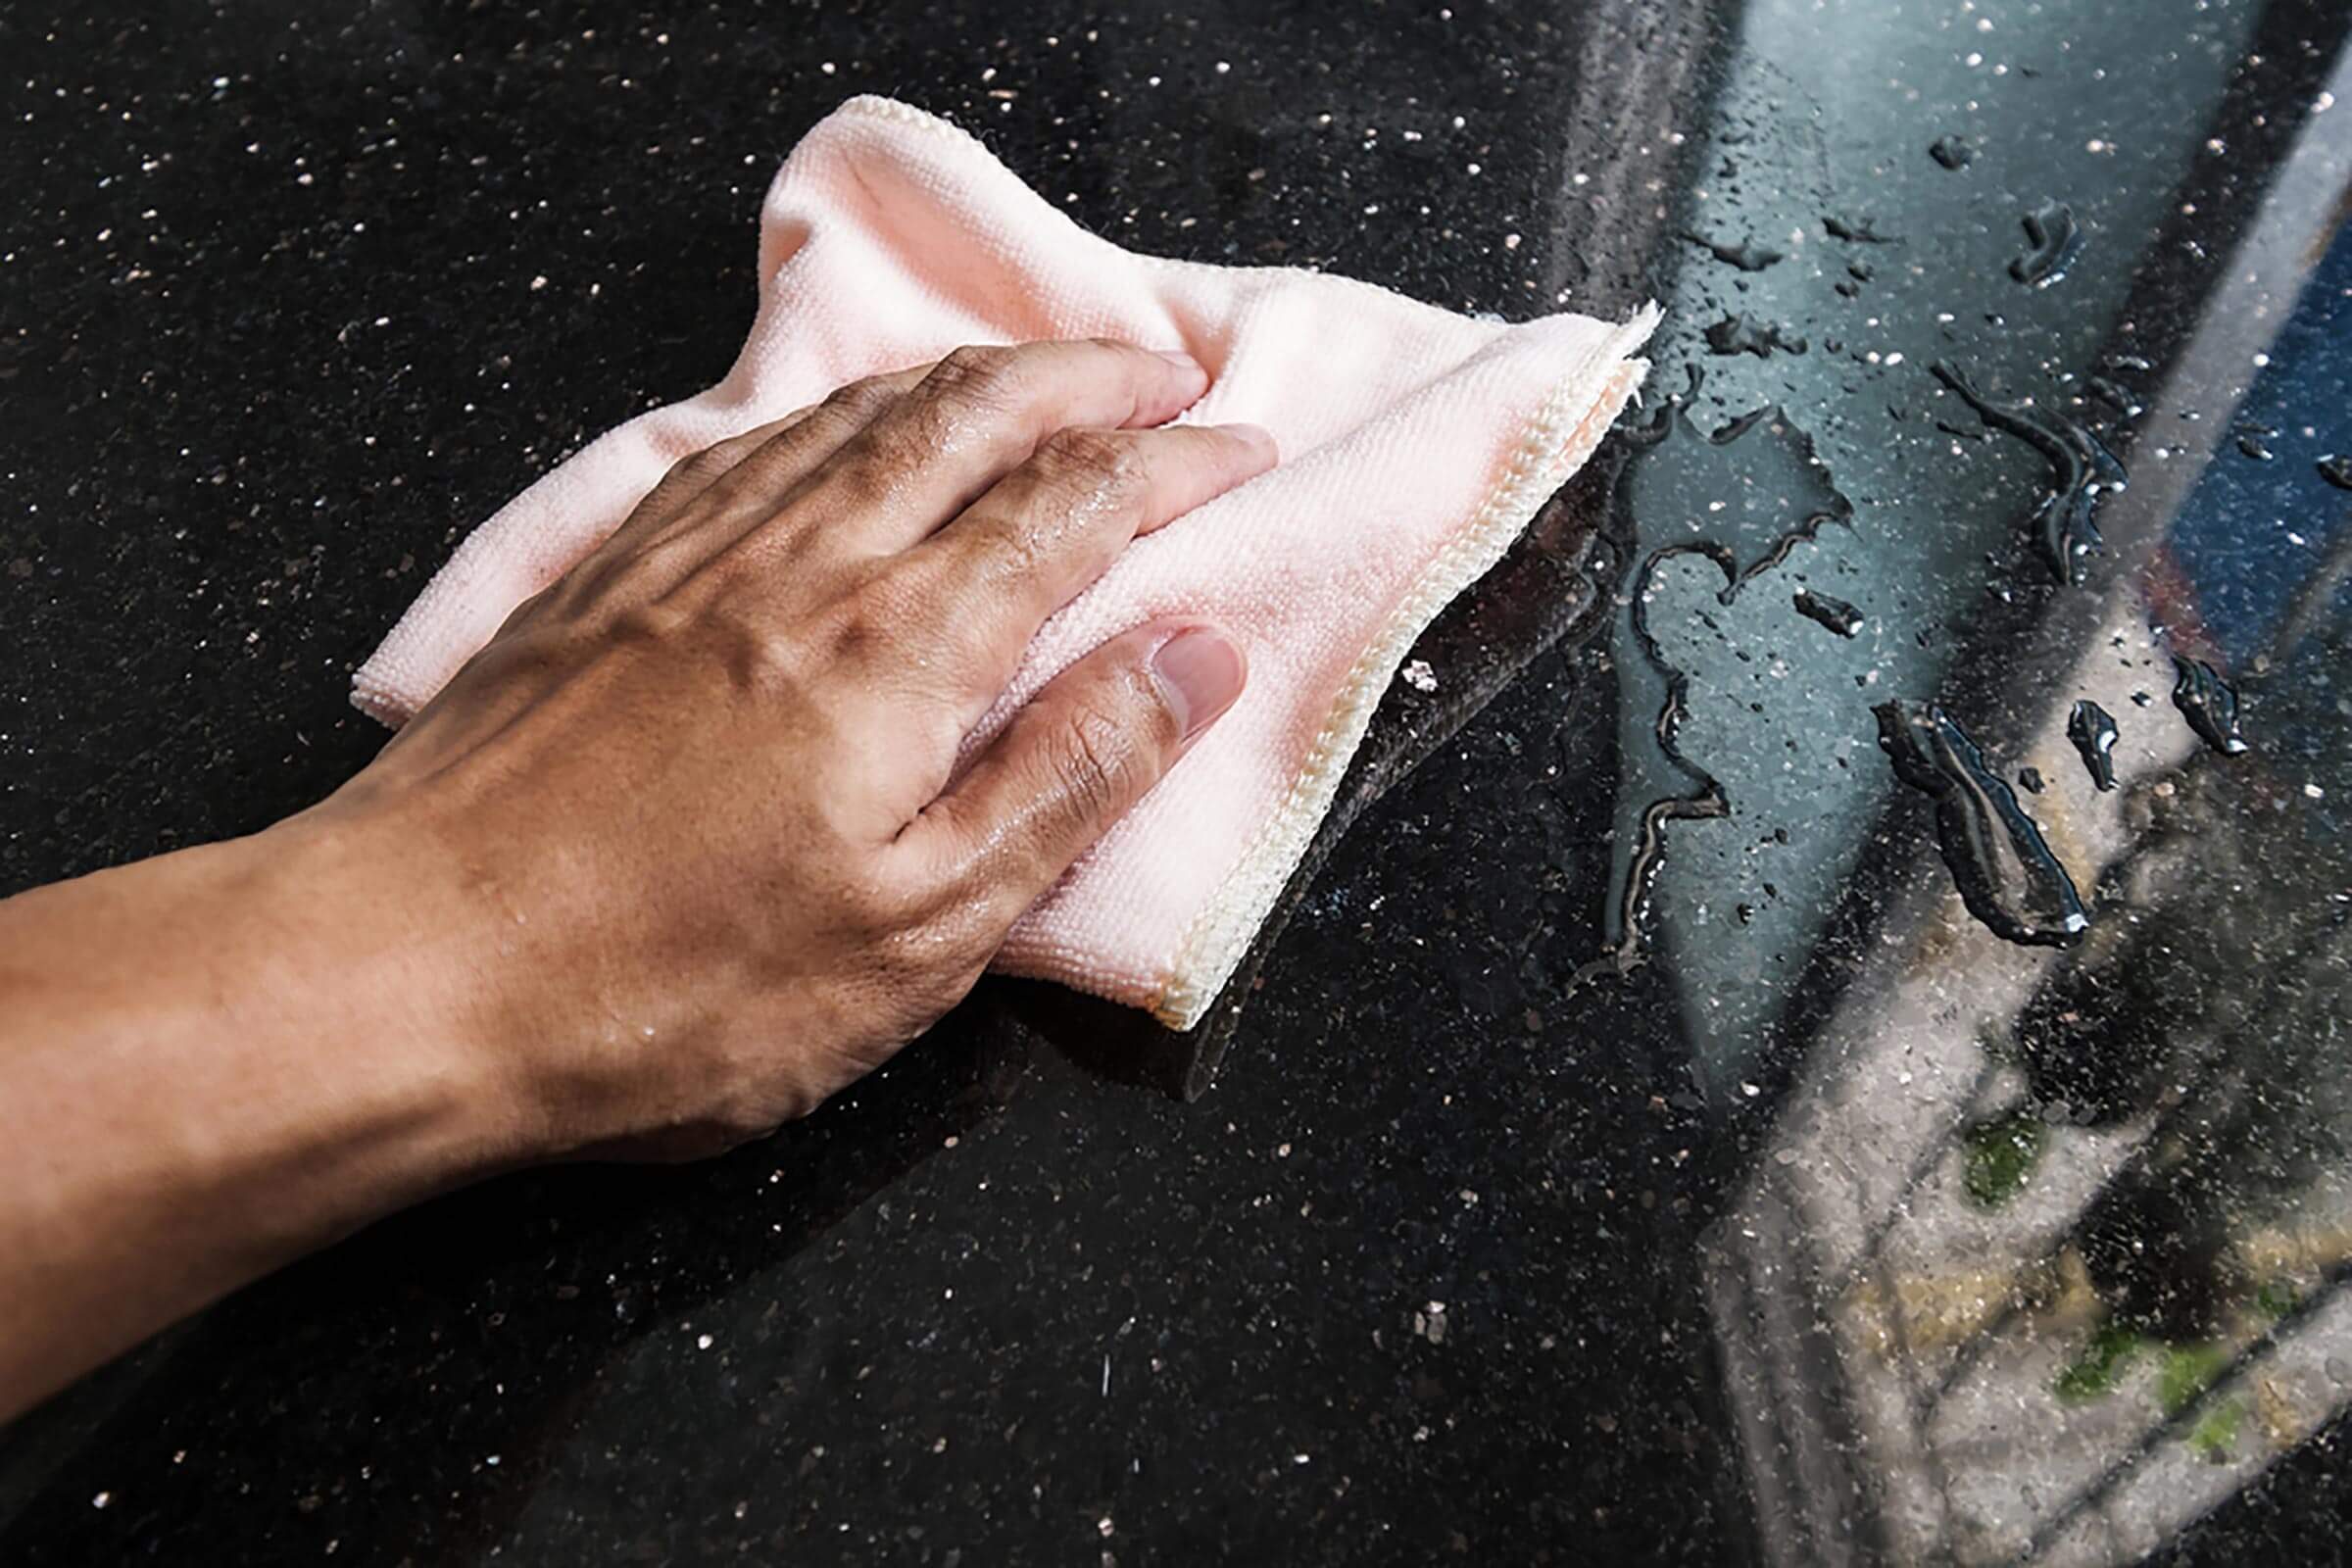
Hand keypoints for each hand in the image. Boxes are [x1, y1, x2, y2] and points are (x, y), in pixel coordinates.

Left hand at [313, 340, 1268, 1159]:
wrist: (402, 970)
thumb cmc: (669, 989)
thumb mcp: (919, 932)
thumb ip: (1069, 777)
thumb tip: (1195, 655)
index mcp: (897, 649)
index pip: (1073, 505)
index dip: (1173, 465)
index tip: (1239, 453)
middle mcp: (802, 563)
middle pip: (972, 414)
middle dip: (1086, 380)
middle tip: (1161, 381)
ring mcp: (693, 554)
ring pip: (862, 411)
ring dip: (974, 378)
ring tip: (1039, 381)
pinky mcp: (610, 574)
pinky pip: (759, 441)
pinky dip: (847, 411)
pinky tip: (852, 432)